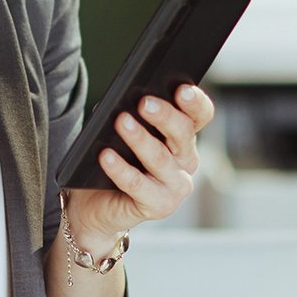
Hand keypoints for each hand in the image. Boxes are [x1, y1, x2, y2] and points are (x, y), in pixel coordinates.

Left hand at [65, 84, 216, 247]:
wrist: (96, 204)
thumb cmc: (114, 159)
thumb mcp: (123, 132)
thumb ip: (130, 115)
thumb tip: (123, 99)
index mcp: (183, 138)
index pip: (200, 115)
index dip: (195, 102)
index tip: (181, 89)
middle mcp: (186, 162)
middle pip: (182, 133)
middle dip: (164, 116)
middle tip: (144, 102)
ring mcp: (176, 187)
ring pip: (160, 158)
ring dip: (139, 139)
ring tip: (121, 122)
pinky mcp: (160, 207)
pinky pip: (137, 184)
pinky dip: (120, 169)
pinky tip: (106, 155)